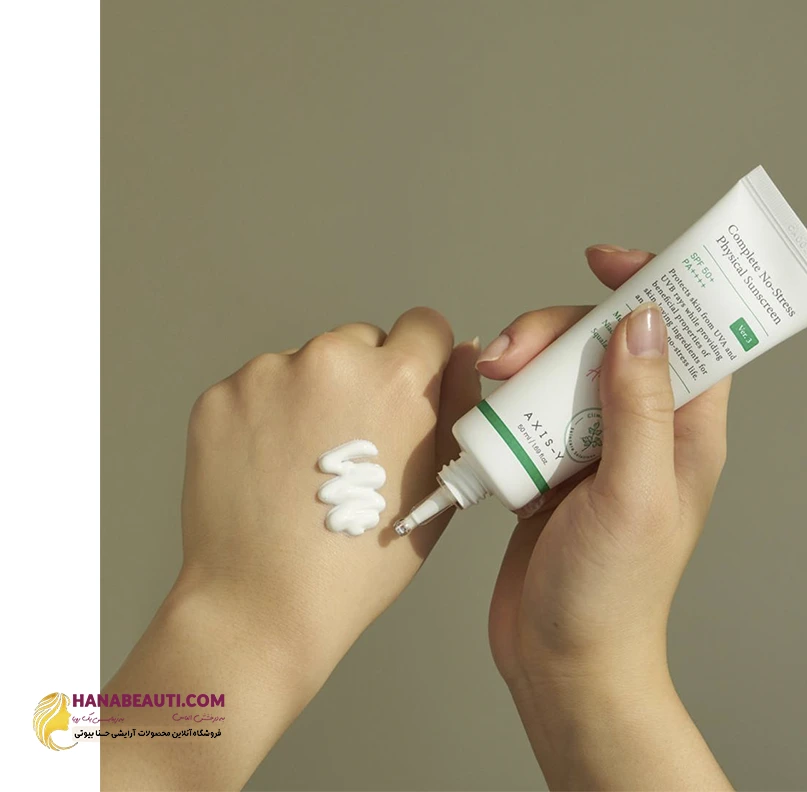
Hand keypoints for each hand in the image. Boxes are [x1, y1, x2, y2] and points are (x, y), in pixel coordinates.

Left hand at [178, 308, 480, 689]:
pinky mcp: (220, 396)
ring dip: (311, 396)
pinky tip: (268, 469)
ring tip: (303, 466)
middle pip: (361, 341)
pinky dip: (264, 416)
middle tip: (350, 446)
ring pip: (306, 364)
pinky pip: (257, 388)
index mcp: (398, 379)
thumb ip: (457, 407)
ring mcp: (268, 374)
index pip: (424, 325)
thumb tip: (462, 352)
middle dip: (362, 379)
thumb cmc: (359, 562)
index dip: (421, 362)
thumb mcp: (436, 486)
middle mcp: (333, 359)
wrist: (264, 603)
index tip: (403, 399)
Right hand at [479, 246, 731, 790]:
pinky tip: (484, 407)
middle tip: (511, 355)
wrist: (560, 659)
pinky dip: (505, 397)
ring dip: (523, 361)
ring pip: (562, 367)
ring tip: (488, 380)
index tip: (605, 261)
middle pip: (607, 339)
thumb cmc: (611, 595)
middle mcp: (644, 429)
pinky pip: (530, 406)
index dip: (657, 284)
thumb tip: (643, 320)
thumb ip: (642, 406)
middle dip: (557, 330)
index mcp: (687, 430)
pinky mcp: (552, 462)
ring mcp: (594, 444)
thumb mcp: (634, 495)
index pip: (690, 332)